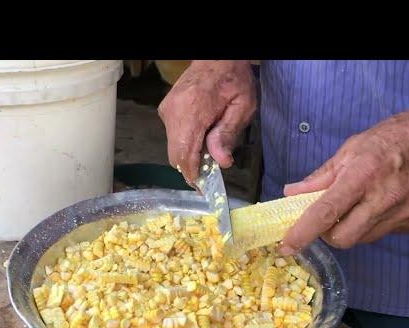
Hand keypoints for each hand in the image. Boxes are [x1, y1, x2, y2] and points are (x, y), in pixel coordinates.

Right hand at [158, 60, 256, 184]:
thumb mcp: (242, 106)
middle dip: (191, 169)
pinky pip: (173, 138)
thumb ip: (229, 134)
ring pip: (173, 148)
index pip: (185, 153)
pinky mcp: (166, 111)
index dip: (193, 175)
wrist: (216, 58)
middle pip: (176, 155)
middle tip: (209, 174)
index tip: (203, 188)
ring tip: (208, 152)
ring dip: (189, 156)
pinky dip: (185, 145)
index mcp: (193, 110)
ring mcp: (167, 111)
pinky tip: (201, 140)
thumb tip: (222, 162)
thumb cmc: (233, 79)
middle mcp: (174, 112)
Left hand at [279, 103, 408, 255]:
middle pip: (343, 239)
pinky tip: (383, 204)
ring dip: (353, 229)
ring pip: (364, 239)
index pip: (326, 212)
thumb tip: (292, 193)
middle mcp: (385, 199)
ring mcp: (406, 214)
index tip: (287, 246)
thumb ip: (321, 176)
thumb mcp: (353, 147)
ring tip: (360, 205)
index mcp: (363, 175)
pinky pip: (387, 233)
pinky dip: (376, 224)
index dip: (303, 232)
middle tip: (329, 218)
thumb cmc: (396, 137)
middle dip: (329, 234)